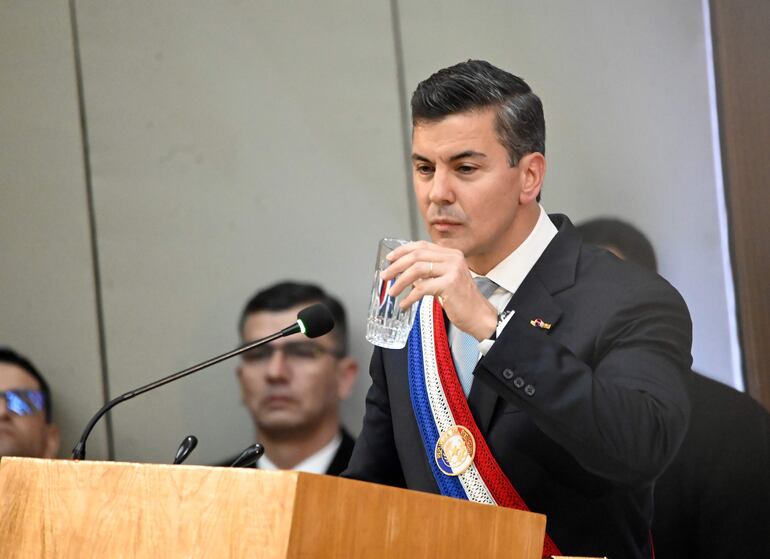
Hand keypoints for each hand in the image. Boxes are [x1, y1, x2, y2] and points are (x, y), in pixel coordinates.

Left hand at [381, 241, 496, 340]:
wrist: (479, 316)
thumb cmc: (462, 301)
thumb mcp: (446, 279)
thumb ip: (430, 272)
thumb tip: (406, 272)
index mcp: (451, 254)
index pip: (422, 245)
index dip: (403, 250)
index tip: (390, 258)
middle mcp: (453, 258)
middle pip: (417, 255)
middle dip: (397, 266)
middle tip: (386, 276)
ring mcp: (452, 270)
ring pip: (417, 270)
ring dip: (400, 281)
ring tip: (392, 292)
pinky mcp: (450, 284)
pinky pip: (422, 288)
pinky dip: (410, 297)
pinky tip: (405, 304)